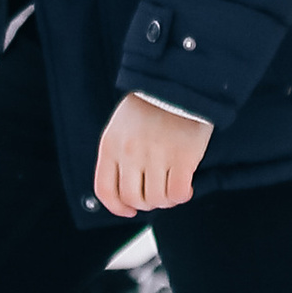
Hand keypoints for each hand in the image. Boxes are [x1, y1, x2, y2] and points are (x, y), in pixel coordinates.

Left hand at [93, 91, 213, 217]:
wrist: (179, 82)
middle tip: (157, 193)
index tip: (129, 211)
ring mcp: (156, 155)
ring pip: (156, 199)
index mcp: (111, 145)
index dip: (117, 208)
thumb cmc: (151, 105)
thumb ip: (118, 155)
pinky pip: (178, 193)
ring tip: (172, 187)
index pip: (105, 190)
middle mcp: (130, 152)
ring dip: (165, 199)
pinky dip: (182, 195)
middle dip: (146, 203)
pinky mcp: (182, 156)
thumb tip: (125, 191)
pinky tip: (186, 186)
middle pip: (133, 198)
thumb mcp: (122, 126)